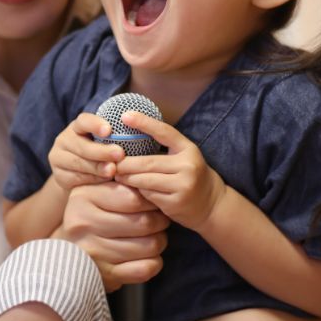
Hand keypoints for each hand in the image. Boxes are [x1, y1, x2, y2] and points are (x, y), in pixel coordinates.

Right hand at [48, 113, 124, 190]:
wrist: (76, 176)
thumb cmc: (100, 154)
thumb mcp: (104, 143)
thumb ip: (115, 140)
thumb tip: (139, 135)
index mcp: (77, 127)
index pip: (84, 121)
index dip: (95, 124)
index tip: (109, 130)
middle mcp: (65, 140)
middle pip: (81, 145)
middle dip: (101, 150)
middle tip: (119, 154)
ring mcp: (59, 158)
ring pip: (78, 163)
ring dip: (97, 167)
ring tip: (113, 171)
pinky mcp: (59, 175)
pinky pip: (76, 178)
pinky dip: (91, 180)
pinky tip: (104, 181)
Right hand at [56, 181, 168, 291]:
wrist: (66, 253)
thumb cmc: (89, 217)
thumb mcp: (95, 193)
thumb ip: (120, 185)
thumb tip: (151, 185)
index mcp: (83, 198)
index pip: (133, 199)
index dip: (151, 201)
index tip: (153, 202)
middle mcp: (85, 225)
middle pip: (144, 223)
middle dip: (160, 221)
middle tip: (159, 220)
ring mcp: (94, 252)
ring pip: (149, 246)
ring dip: (159, 241)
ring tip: (154, 236)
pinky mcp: (105, 275)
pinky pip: (144, 269)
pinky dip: (154, 262)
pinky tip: (147, 255)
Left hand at [114, 111, 226, 230]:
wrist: (211, 204)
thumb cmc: (188, 175)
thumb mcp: (182, 156)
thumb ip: (162, 148)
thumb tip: (128, 139)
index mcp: (188, 148)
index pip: (164, 131)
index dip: (144, 122)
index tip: (124, 116)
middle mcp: (188, 165)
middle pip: (147, 162)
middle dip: (125, 162)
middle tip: (110, 161)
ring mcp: (183, 185)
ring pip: (145, 180)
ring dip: (127, 178)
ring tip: (116, 175)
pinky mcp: (176, 203)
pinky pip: (149, 195)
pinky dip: (138, 191)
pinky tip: (132, 189)